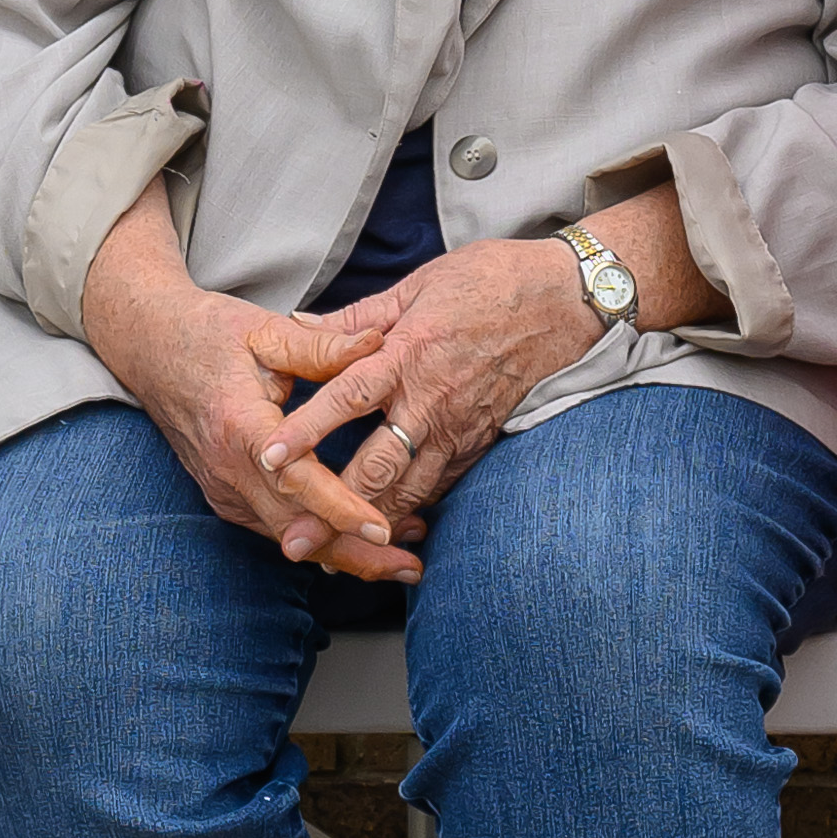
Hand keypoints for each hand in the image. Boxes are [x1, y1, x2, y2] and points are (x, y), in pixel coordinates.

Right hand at [76, 189, 425, 580]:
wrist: (150, 346)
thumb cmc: (210, 332)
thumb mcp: (267, 330)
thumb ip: (324, 346)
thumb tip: (379, 343)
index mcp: (239, 427)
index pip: (295, 481)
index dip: (340, 509)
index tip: (383, 530)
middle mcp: (228, 471)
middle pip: (296, 530)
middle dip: (355, 554)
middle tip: (411, 566)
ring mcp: (223, 491)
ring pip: (288, 539)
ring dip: (343, 554)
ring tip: (400, 560)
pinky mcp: (225, 498)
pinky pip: (275, 529)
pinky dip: (316, 540)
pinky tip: (356, 541)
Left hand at [253, 234, 595, 542]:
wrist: (566, 302)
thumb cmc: (491, 281)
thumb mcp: (419, 284)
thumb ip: (358, 317)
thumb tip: (300, 324)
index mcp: (408, 353)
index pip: (346, 397)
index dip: (306, 430)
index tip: (270, 458)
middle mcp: (430, 401)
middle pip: (374, 467)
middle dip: (331, 508)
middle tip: (294, 541)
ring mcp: (459, 429)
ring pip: (408, 492)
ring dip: (369, 525)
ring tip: (333, 557)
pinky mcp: (480, 444)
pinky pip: (439, 488)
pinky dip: (411, 513)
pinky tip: (386, 532)